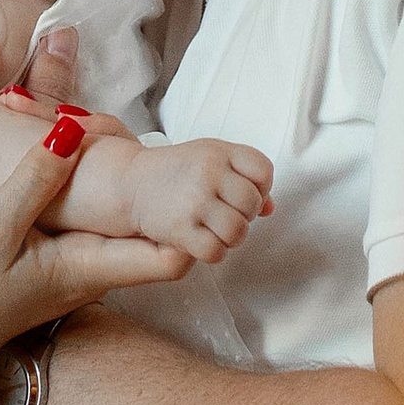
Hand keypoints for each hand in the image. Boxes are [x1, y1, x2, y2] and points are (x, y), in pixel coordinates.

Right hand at [0, 105, 208, 403]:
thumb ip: (33, 181)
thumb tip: (74, 132)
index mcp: (88, 270)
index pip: (173, 256)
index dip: (192, 219)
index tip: (192, 178)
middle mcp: (91, 274)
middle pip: (152, 235)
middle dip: (159, 192)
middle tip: (149, 142)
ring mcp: (71, 272)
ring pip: (119, 227)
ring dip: (126, 191)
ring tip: (113, 139)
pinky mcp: (49, 265)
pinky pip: (89, 226)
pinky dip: (92, 197)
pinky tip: (72, 166)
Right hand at [110, 133, 272, 258]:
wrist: (133, 182)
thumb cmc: (179, 171)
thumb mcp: (212, 159)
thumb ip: (245, 177)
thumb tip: (270, 207)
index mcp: (220, 152)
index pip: (263, 171)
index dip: (262, 187)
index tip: (246, 192)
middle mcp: (208, 173)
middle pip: (252, 203)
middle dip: (245, 214)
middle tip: (228, 214)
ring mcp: (194, 201)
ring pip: (238, 231)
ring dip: (232, 237)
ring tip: (218, 230)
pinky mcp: (180, 229)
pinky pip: (215, 251)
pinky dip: (214, 252)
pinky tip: (204, 241)